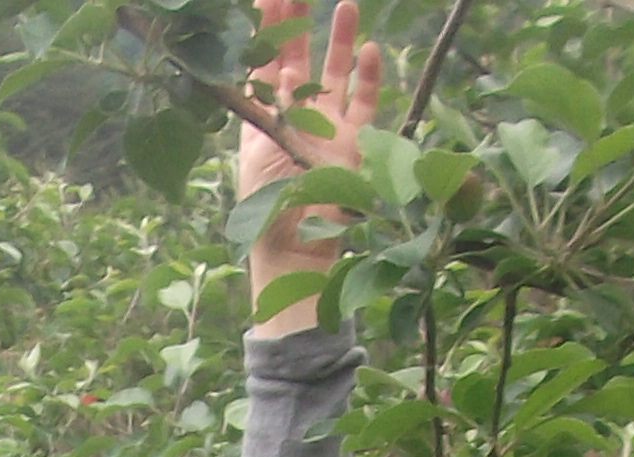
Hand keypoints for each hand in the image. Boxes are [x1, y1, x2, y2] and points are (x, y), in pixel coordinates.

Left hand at [238, 0, 379, 332]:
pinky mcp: (356, 144)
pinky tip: (372, 48)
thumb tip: (273, 74)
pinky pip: (366, 102)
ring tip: (347, 2)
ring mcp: (328, 128)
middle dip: (299, 20)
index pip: (262, 62)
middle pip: (298, 57)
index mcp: (264, 118)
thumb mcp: (261, 152)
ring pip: (336, 72)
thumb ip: (269, 111)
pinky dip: (369, 77)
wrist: (300, 253)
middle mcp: (297, 117)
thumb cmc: (270, 210)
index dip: (265, 28)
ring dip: (340, 38)